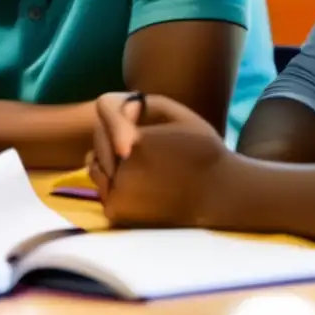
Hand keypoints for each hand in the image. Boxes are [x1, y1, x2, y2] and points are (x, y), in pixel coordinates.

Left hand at [89, 93, 229, 227]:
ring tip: (142, 167)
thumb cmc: (202, 151)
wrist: (218, 197)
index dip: (117, 115)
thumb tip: (116, 113)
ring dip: (109, 162)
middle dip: (114, 138)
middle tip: (143, 148)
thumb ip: (143, 104)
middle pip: (100, 139)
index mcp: (134, 139)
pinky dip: (114, 185)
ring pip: (96, 165)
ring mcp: (114, 191)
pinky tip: (142, 186)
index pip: (105, 111)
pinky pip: (103, 189)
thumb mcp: (179, 115)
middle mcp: (119, 165)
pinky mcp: (114, 211)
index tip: (130, 125)